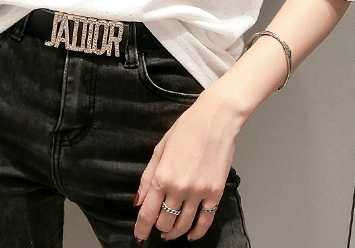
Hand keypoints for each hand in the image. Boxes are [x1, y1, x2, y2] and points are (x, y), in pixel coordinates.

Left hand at [133, 89, 244, 241]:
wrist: (215, 119)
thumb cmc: (186, 128)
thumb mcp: (160, 148)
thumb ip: (147, 176)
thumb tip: (138, 200)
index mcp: (162, 175)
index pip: (147, 213)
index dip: (141, 228)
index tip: (139, 236)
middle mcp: (179, 188)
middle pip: (165, 222)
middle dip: (159, 228)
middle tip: (157, 227)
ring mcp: (198, 192)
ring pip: (183, 225)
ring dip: (175, 233)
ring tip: (171, 233)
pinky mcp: (215, 193)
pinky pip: (205, 221)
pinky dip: (197, 232)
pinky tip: (191, 235)